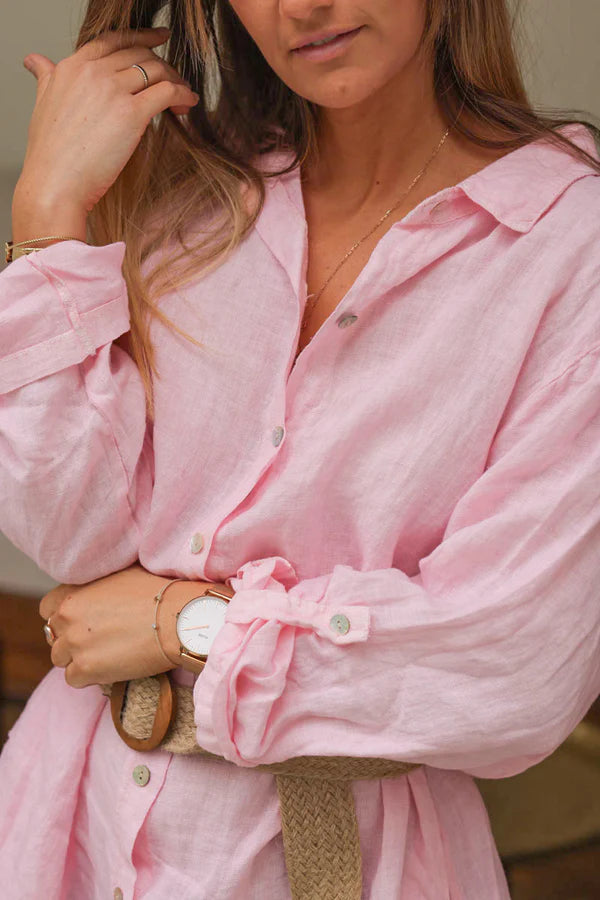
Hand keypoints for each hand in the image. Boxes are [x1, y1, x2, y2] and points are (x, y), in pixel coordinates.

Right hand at [18, 26, 198, 214]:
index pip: (114, 40)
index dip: (142, 37)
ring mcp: (113, 90)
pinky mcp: (132, 113)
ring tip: (184, 96)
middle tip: (175, 81)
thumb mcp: (43, 102)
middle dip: (163, 65)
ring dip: (176, 81)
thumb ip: (47, 77)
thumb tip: (35, 61)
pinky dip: (183, 94)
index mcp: (73, 66)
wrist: (55, 182)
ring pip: (157, 70)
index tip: (160, 38)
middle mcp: (94, 72)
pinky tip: (188, 103)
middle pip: (140, 54)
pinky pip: (167, 92)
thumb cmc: (51, 153)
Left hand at [39, 563, 217, 687]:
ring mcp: (74, 644)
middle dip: (72, 639)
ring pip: (60, 659)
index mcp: (72, 592)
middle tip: (98, 640)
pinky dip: (89, 677)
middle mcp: (67, 617)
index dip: (64, 617)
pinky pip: (73, 679)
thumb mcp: (121, 574)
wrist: (177, 617)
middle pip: (54, 636)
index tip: (81, 622)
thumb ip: (97, 585)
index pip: (47, 608)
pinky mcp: (86, 669)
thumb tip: (97, 591)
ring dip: (78, 658)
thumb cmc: (157, 592)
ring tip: (106, 655)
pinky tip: (110, 667)